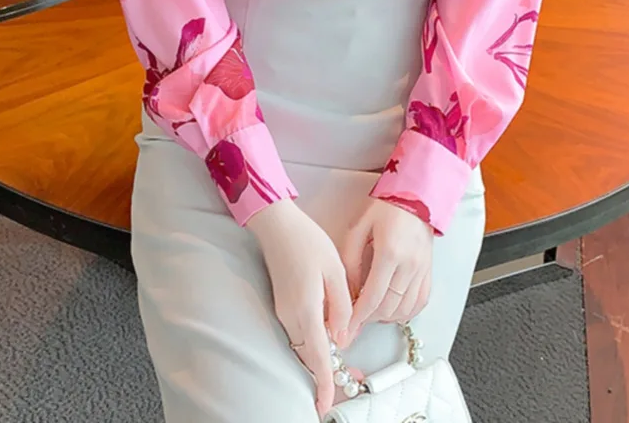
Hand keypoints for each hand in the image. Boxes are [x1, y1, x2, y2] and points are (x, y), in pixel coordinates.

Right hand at [248, 199, 352, 417]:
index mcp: (306, 309)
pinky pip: (299, 333)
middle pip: (309, 355)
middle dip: (326, 373)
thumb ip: (341, 307)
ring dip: (321, 358)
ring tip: (345, 362)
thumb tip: (343, 337)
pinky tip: (330, 334)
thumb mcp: (335, 270)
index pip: (318, 355)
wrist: (277, 224)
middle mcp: (290, 316)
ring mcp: (283, 311)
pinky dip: (314, 342)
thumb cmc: (309, 242)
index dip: (323, 382)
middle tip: (351, 379)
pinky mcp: (282, 304)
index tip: (325, 406)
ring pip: (304, 346)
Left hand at [339, 197, 432, 346]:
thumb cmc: (387, 207)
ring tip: (370, 315)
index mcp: (390, 252)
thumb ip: (350, 260)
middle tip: (353, 323)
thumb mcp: (359, 227)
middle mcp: (409, 264)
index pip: (373, 297)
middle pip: (388, 307)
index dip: (358, 317)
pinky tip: (392, 311)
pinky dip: (405, 313)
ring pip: (404, 309)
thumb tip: (348, 289)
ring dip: (385, 318)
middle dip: (368, 320)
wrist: (415, 195)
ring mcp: (422, 269)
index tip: (347, 328)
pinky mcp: (428, 271)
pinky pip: (420, 302)